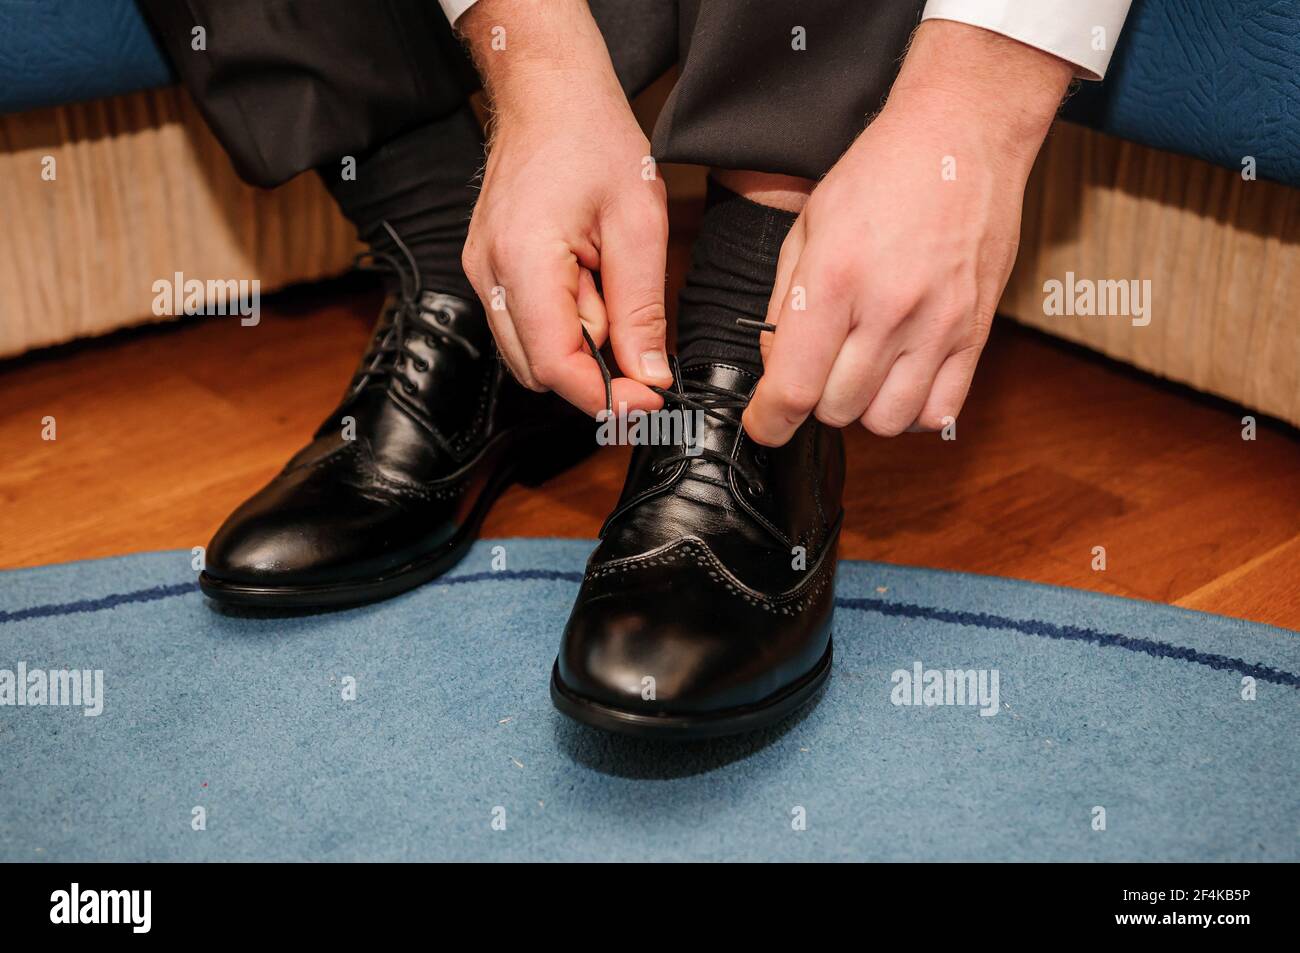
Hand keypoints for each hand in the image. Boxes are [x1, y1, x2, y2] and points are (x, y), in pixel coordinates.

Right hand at [460, 0, 670, 415]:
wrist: (549, 93)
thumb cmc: (592, 139)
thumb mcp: (639, 224)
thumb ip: (641, 308)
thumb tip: (648, 375)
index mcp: (523, 262)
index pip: (557, 366)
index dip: (606, 396)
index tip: (649, 402)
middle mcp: (489, 276)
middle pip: (540, 370)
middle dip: (595, 375)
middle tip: (645, 357)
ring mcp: (483, 274)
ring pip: (532, 353)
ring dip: (581, 347)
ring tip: (613, 293)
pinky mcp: (491, 270)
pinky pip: (527, 324)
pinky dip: (566, 323)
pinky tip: (592, 285)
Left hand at [743, 21, 1072, 444]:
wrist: (963, 137)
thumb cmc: (880, 175)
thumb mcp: (807, 228)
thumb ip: (784, 305)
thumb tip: (776, 368)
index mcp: (835, 280)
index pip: (794, 388)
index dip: (768, 421)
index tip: (763, 423)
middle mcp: (888, 309)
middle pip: (838, 411)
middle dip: (816, 400)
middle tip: (819, 367)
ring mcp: (939, 325)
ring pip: (888, 421)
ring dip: (865, 408)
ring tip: (862, 372)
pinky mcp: (976, 332)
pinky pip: (941, 412)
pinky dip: (914, 410)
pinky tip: (902, 377)